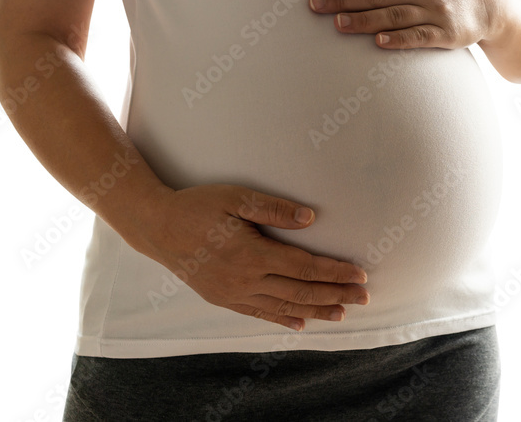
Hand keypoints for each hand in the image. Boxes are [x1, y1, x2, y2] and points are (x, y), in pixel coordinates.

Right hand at [126, 184, 369, 330]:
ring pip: (283, 307)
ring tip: (342, 314)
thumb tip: (311, 218)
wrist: (156, 227)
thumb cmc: (198, 206)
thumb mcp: (237, 198)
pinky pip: (259, 313)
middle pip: (300, 292)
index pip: (305, 267)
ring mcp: (232, 293)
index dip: (335, 273)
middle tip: (364, 298)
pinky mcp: (222, 298)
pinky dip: (283, 319)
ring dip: (316, 311)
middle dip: (335, 295)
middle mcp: (244, 279)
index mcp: (252, 254)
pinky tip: (300, 323)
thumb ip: (275, 209)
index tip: (360, 275)